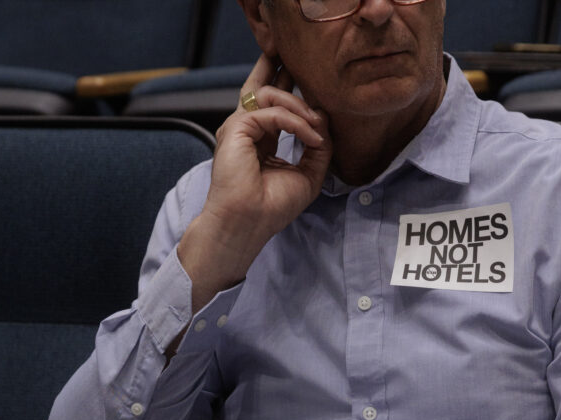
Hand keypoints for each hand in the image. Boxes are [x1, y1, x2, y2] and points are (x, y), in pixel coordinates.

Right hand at [178, 54, 331, 311]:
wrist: (248, 224)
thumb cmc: (272, 208)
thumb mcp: (308, 175)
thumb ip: (318, 148)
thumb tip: (324, 119)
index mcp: (259, 140)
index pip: (273, 106)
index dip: (290, 90)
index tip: (314, 88)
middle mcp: (246, 131)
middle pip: (261, 86)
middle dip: (279, 67)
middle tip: (296, 54)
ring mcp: (239, 128)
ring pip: (271, 95)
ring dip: (300, 106)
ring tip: (317, 123)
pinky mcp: (236, 129)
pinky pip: (272, 113)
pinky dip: (295, 122)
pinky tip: (310, 136)